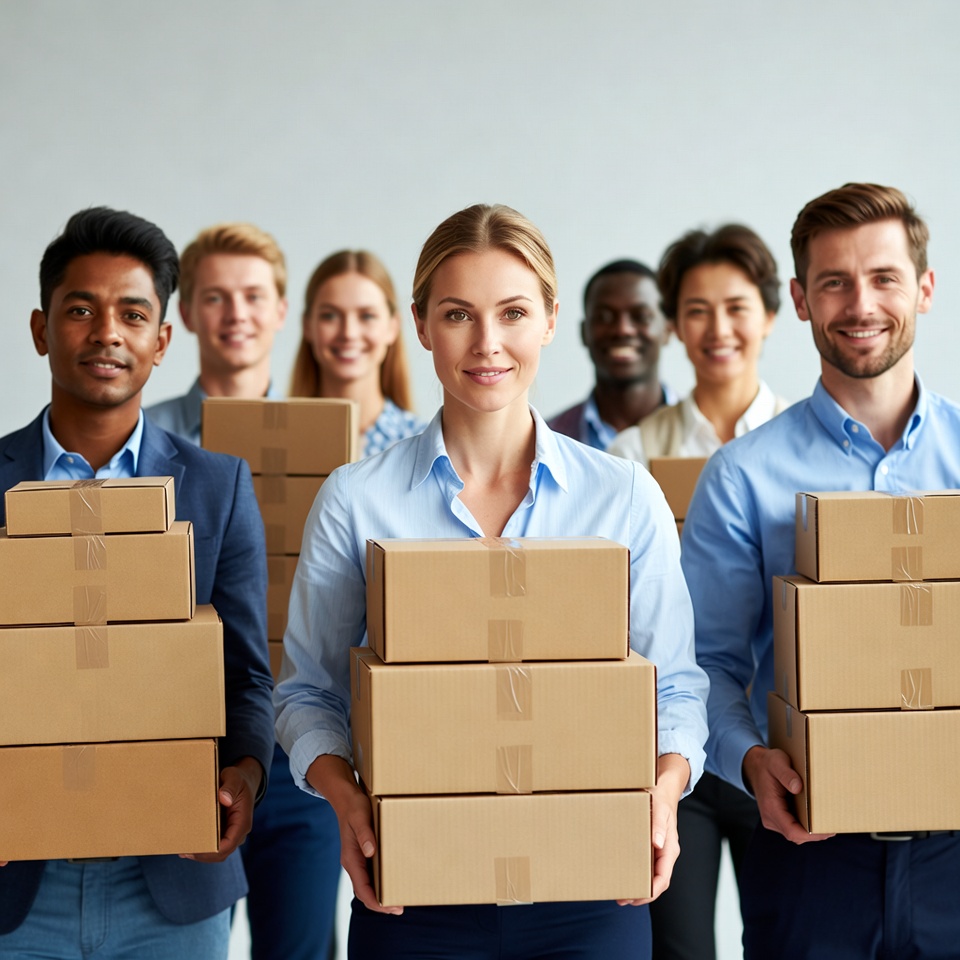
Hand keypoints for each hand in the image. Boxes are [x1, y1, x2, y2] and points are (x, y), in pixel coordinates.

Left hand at [181, 756, 262, 861]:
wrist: (243, 781)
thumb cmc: (238, 779)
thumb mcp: (234, 777)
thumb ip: (230, 787)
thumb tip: (224, 799)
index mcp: (243, 821)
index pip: (229, 844)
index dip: (212, 851)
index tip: (194, 848)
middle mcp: (239, 831)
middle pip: (221, 853)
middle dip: (203, 855)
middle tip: (183, 851)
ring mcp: (232, 834)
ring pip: (217, 853)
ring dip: (201, 854)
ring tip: (183, 850)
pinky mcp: (225, 832)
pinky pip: (215, 846)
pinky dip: (203, 848)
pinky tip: (189, 845)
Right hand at [308, 755, 401, 915]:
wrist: (346, 797)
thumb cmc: (354, 806)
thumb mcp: (360, 817)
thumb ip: (364, 834)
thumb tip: (370, 852)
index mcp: (351, 858)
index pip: (362, 889)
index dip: (376, 902)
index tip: (392, 908)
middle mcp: (353, 862)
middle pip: (365, 892)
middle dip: (380, 904)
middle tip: (400, 908)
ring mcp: (357, 859)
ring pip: (367, 884)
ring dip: (381, 894)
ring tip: (399, 898)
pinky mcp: (362, 854)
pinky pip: (370, 874)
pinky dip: (380, 882)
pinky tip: (392, 879)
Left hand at [618, 753, 688, 905]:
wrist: (663, 785)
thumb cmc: (661, 796)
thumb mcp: (660, 808)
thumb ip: (659, 824)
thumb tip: (658, 844)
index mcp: (670, 847)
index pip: (664, 877)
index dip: (652, 890)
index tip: (638, 897)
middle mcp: (664, 851)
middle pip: (656, 880)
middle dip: (641, 893)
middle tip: (622, 899)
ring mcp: (658, 849)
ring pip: (649, 873)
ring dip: (636, 884)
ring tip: (619, 892)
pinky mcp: (650, 844)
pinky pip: (644, 863)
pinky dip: (634, 871)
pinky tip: (620, 871)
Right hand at [742, 745, 832, 844]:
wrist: (755, 766)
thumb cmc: (768, 763)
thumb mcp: (777, 762)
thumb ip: (786, 774)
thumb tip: (798, 787)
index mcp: (770, 807)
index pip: (792, 831)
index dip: (812, 835)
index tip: (828, 830)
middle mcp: (770, 817)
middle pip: (796, 836)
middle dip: (815, 835)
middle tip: (834, 825)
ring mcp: (773, 820)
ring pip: (795, 834)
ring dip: (811, 832)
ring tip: (827, 823)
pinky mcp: (777, 818)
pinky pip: (793, 828)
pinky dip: (806, 827)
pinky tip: (816, 819)